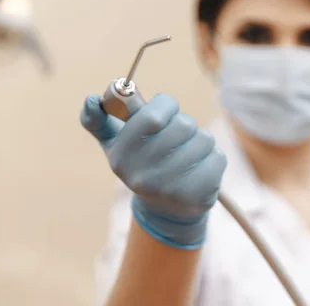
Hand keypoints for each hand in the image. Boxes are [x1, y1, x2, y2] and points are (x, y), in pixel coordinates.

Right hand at [81, 93, 226, 249]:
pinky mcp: (197, 197)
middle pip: (183, 125)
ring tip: (189, 154)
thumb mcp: (117, 142)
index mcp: (121, 157)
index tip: (166, 111)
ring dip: (201, 141)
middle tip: (178, 137)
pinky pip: (217, 157)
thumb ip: (99, 118)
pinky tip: (200, 169)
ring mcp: (170, 190)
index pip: (152, 116)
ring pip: (204, 139)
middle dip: (185, 124)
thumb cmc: (142, 162)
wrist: (165, 209)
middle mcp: (142, 176)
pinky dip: (213, 158)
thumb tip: (91, 100)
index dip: (166, 105)